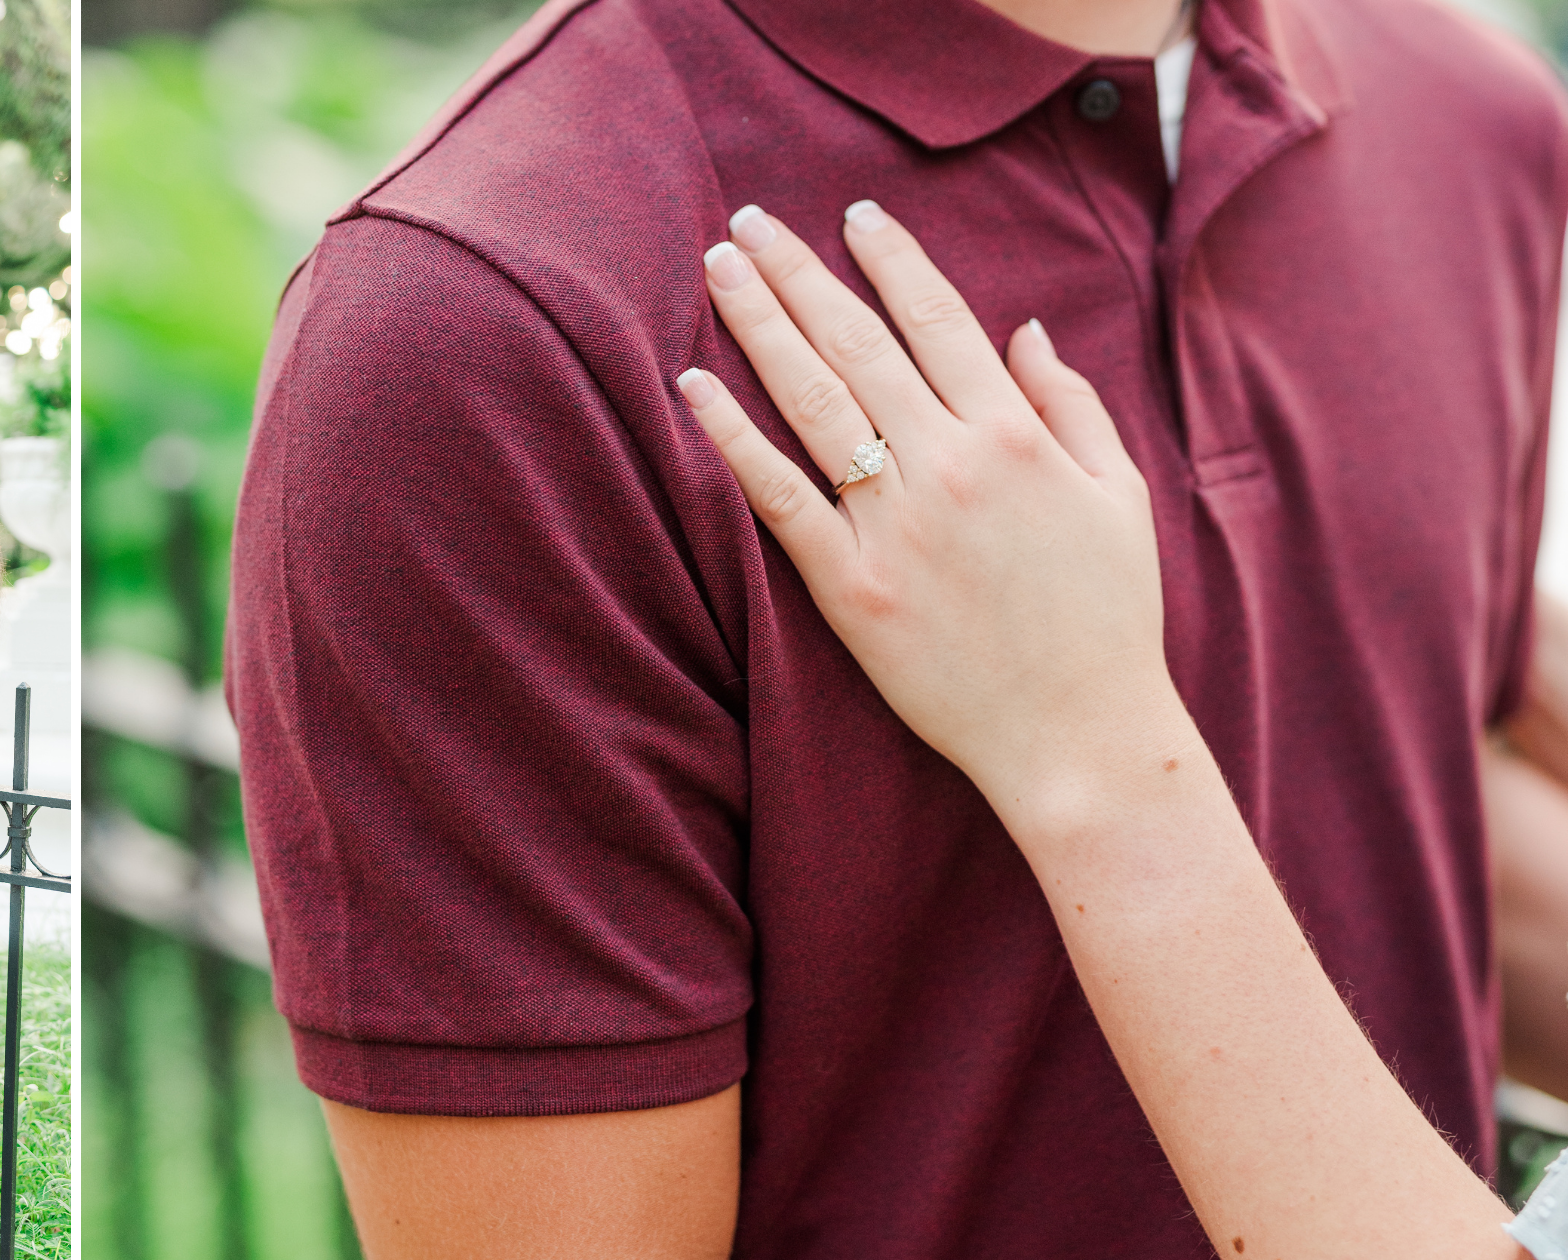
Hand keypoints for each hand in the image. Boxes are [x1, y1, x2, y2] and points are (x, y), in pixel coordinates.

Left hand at [682, 202, 1191, 812]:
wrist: (1080, 738)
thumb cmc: (1107, 620)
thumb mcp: (1118, 497)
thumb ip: (1070, 406)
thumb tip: (1025, 332)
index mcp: (1014, 436)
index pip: (937, 319)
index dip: (890, 259)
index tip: (852, 215)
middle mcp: (949, 466)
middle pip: (857, 344)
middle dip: (798, 273)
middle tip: (747, 221)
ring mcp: (894, 526)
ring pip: (812, 401)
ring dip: (760, 326)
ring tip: (718, 270)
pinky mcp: (850, 589)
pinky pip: (778, 500)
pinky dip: (733, 440)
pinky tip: (693, 388)